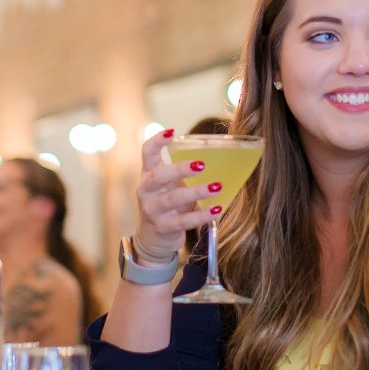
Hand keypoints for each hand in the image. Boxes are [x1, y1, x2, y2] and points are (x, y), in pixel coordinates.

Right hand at [133, 129, 223, 261]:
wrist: (154, 237)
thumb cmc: (169, 203)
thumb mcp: (171, 185)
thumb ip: (185, 173)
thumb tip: (223, 157)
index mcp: (148, 174)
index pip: (146, 152)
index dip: (156, 141)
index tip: (172, 132)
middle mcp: (145, 191)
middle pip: (157, 176)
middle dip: (179, 170)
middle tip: (202, 164)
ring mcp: (152, 210)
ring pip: (172, 199)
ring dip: (196, 192)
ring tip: (216, 186)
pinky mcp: (162, 228)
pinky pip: (183, 221)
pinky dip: (200, 215)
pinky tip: (216, 210)